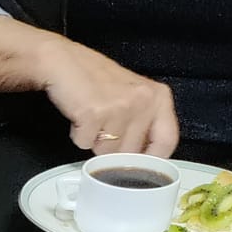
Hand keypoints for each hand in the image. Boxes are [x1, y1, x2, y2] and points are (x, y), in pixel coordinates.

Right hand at [39, 41, 179, 157]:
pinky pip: (85, 144)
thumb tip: (142, 159)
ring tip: (91, 119)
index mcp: (159, 97)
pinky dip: (79, 136)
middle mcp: (144, 101)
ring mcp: (120, 108)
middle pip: (131, 153)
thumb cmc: (97, 81)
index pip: (166, 142)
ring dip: (94, 142)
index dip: (150, 161)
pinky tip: (80, 117)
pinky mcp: (94, 114)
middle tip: (104, 129)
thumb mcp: (133, 96)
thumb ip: (144, 122)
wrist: (65, 63)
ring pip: (107, 152)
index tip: (136, 167)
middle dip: (115, 150)